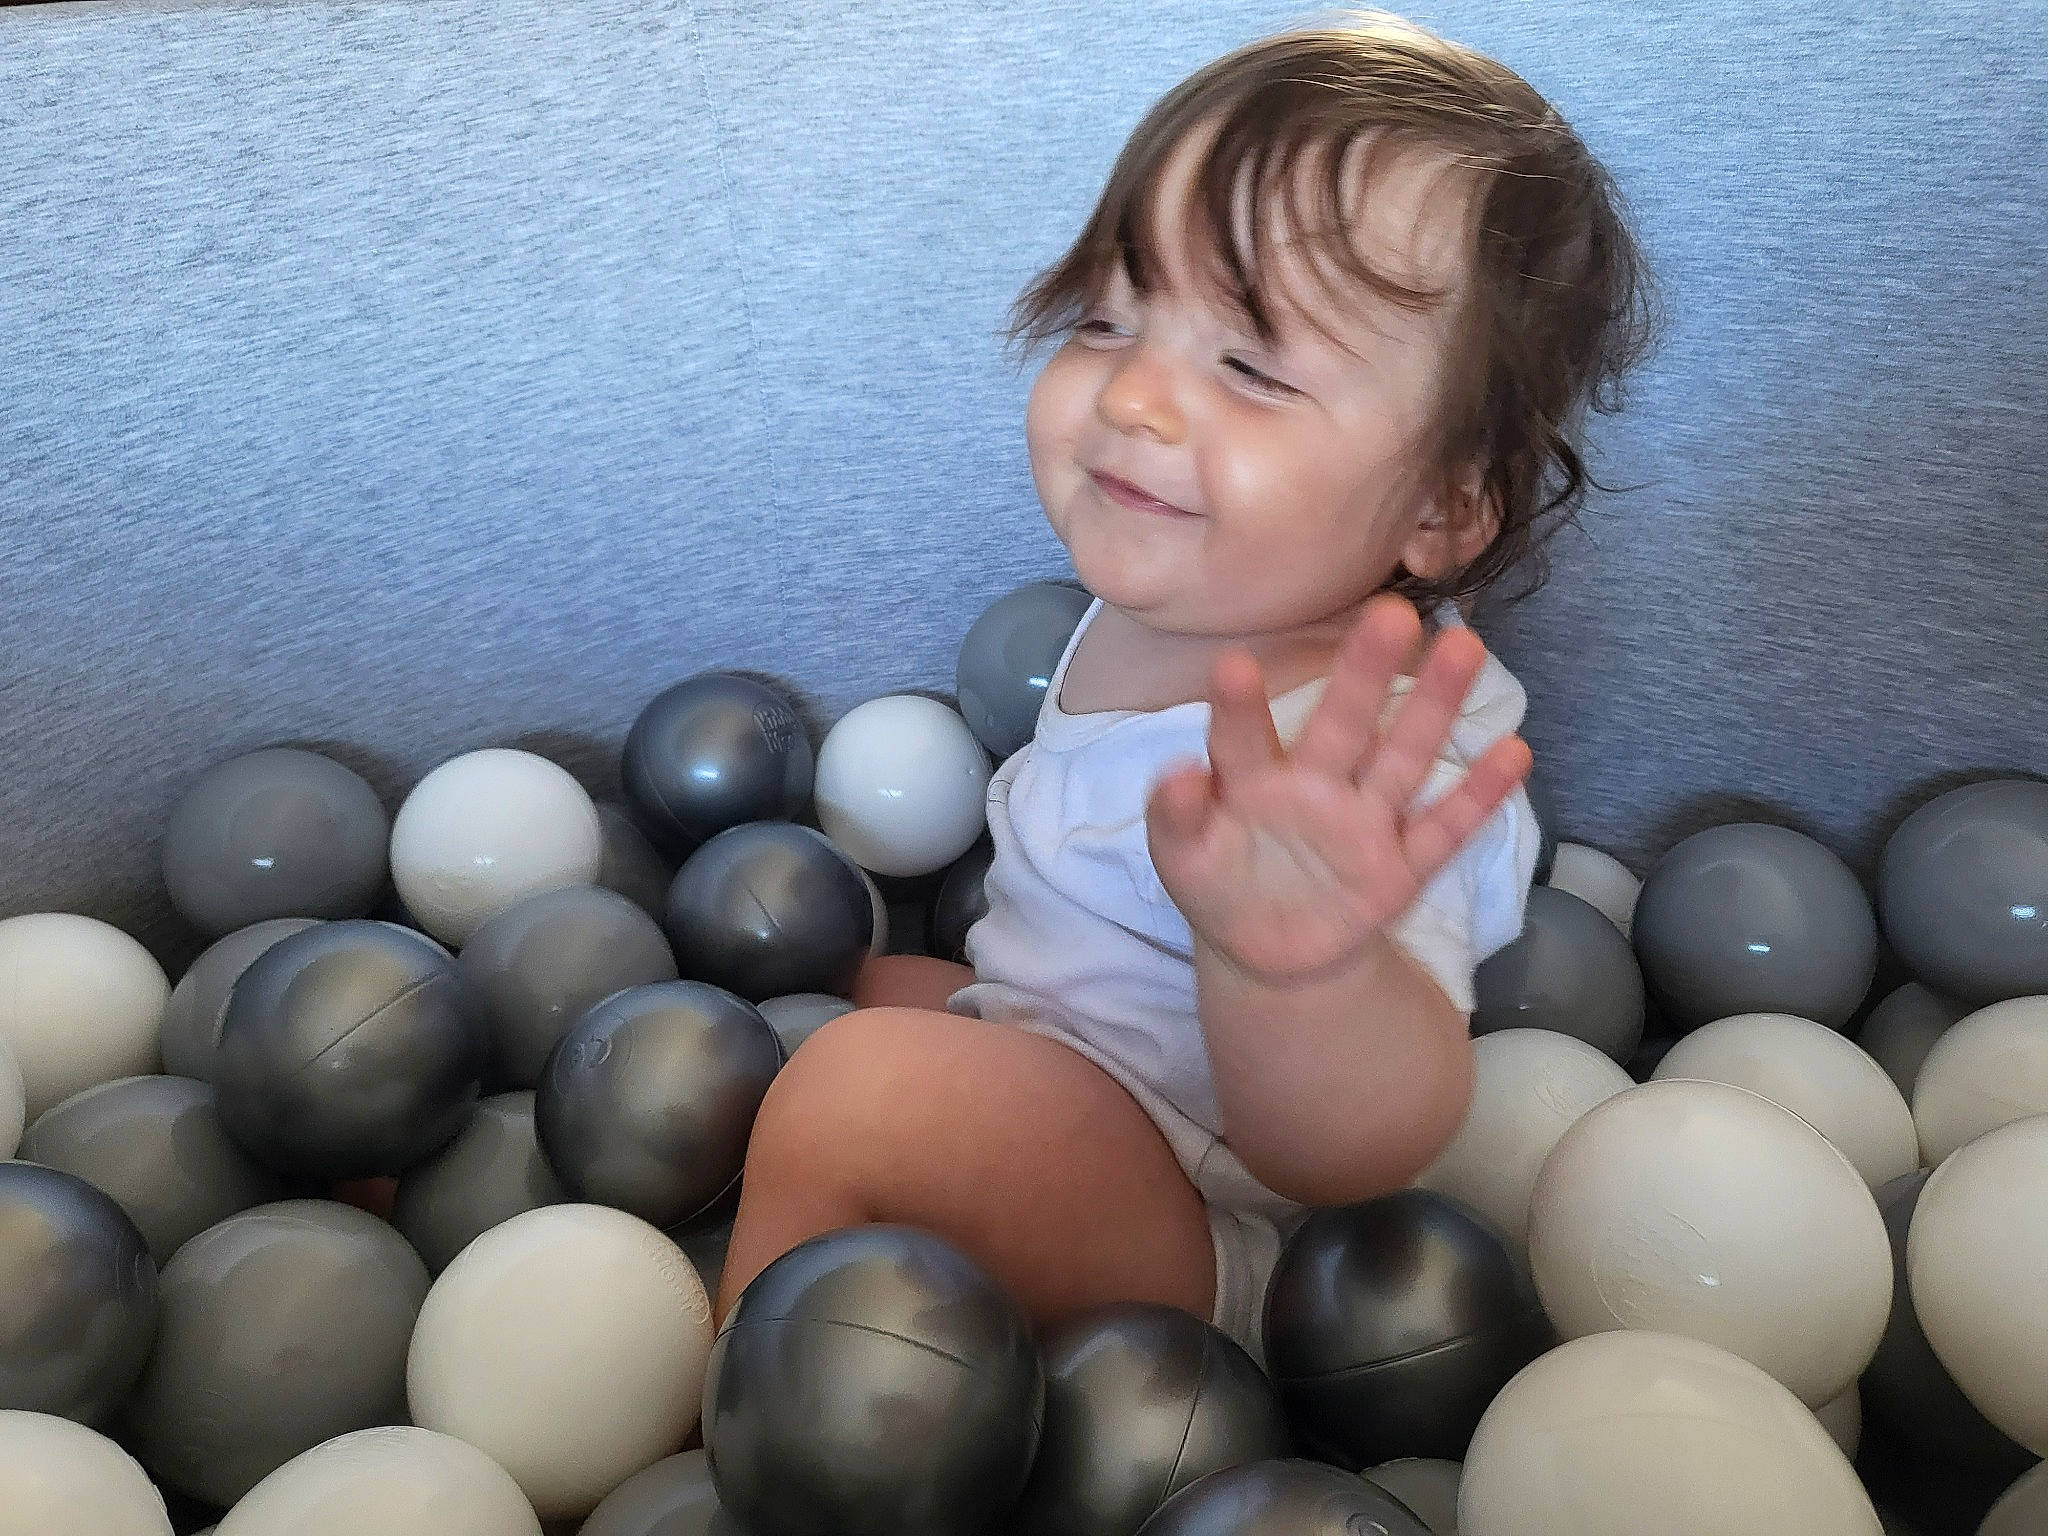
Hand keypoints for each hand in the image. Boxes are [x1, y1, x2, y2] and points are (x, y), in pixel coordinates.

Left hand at [1145, 595, 1533, 986]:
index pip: (1243, 740)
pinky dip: (1477, 797)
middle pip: (1344, 725)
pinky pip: (1442, 830)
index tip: (1235, 665)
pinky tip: (1514, 751)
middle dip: (1364, 673)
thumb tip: (1177, 773)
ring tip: (1465, 648)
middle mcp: (1315, 786)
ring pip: (1403, 758)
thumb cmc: (1218, 882)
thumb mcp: (1182, 860)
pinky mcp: (1398, 869)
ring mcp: (1362, 824)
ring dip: (1434, 707)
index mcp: (1252, 780)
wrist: (1267, 951)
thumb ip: (1174, 819)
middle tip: (1391, 613)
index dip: (1239, 708)